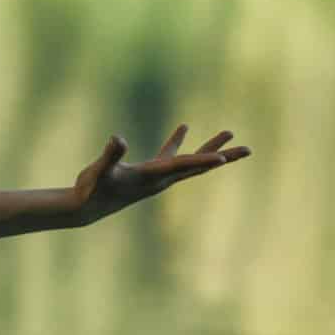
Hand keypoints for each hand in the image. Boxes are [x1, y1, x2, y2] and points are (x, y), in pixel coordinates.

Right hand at [70, 123, 250, 224]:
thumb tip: (117, 139)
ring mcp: (157, 177)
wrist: (85, 208)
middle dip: (223, 156)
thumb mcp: (98, 171)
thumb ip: (110, 156)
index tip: (224, 159)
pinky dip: (178, 142)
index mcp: (151, 177)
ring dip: (210, 148)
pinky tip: (184, 127)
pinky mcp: (148, 173)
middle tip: (248, 149)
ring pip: (190, 161)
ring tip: (228, 132)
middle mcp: (161, 179)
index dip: (202, 162)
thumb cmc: (91, 189)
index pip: (182, 167)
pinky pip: (171, 156)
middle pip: (198, 166)